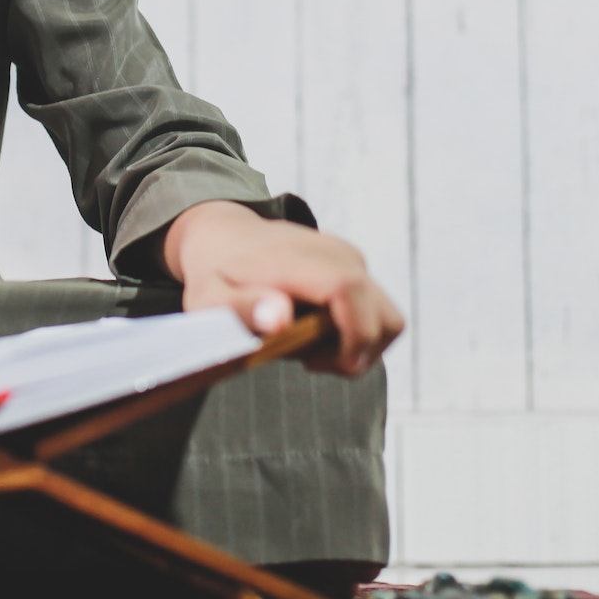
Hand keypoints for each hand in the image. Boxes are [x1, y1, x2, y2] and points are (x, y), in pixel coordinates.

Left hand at [160, 200, 403, 375]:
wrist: (225, 236)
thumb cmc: (215, 274)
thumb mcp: (209, 298)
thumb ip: (243, 308)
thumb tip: (281, 318)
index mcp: (299, 260)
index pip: (349, 290)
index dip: (353, 337)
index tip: (316, 363)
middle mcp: (336, 254)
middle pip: (384, 318)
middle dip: (353, 354)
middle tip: (305, 358)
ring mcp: (351, 258)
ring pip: (388, 320)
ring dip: (359, 346)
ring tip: (311, 347)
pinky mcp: (356, 266)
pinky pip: (376, 313)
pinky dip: (356, 334)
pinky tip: (315, 332)